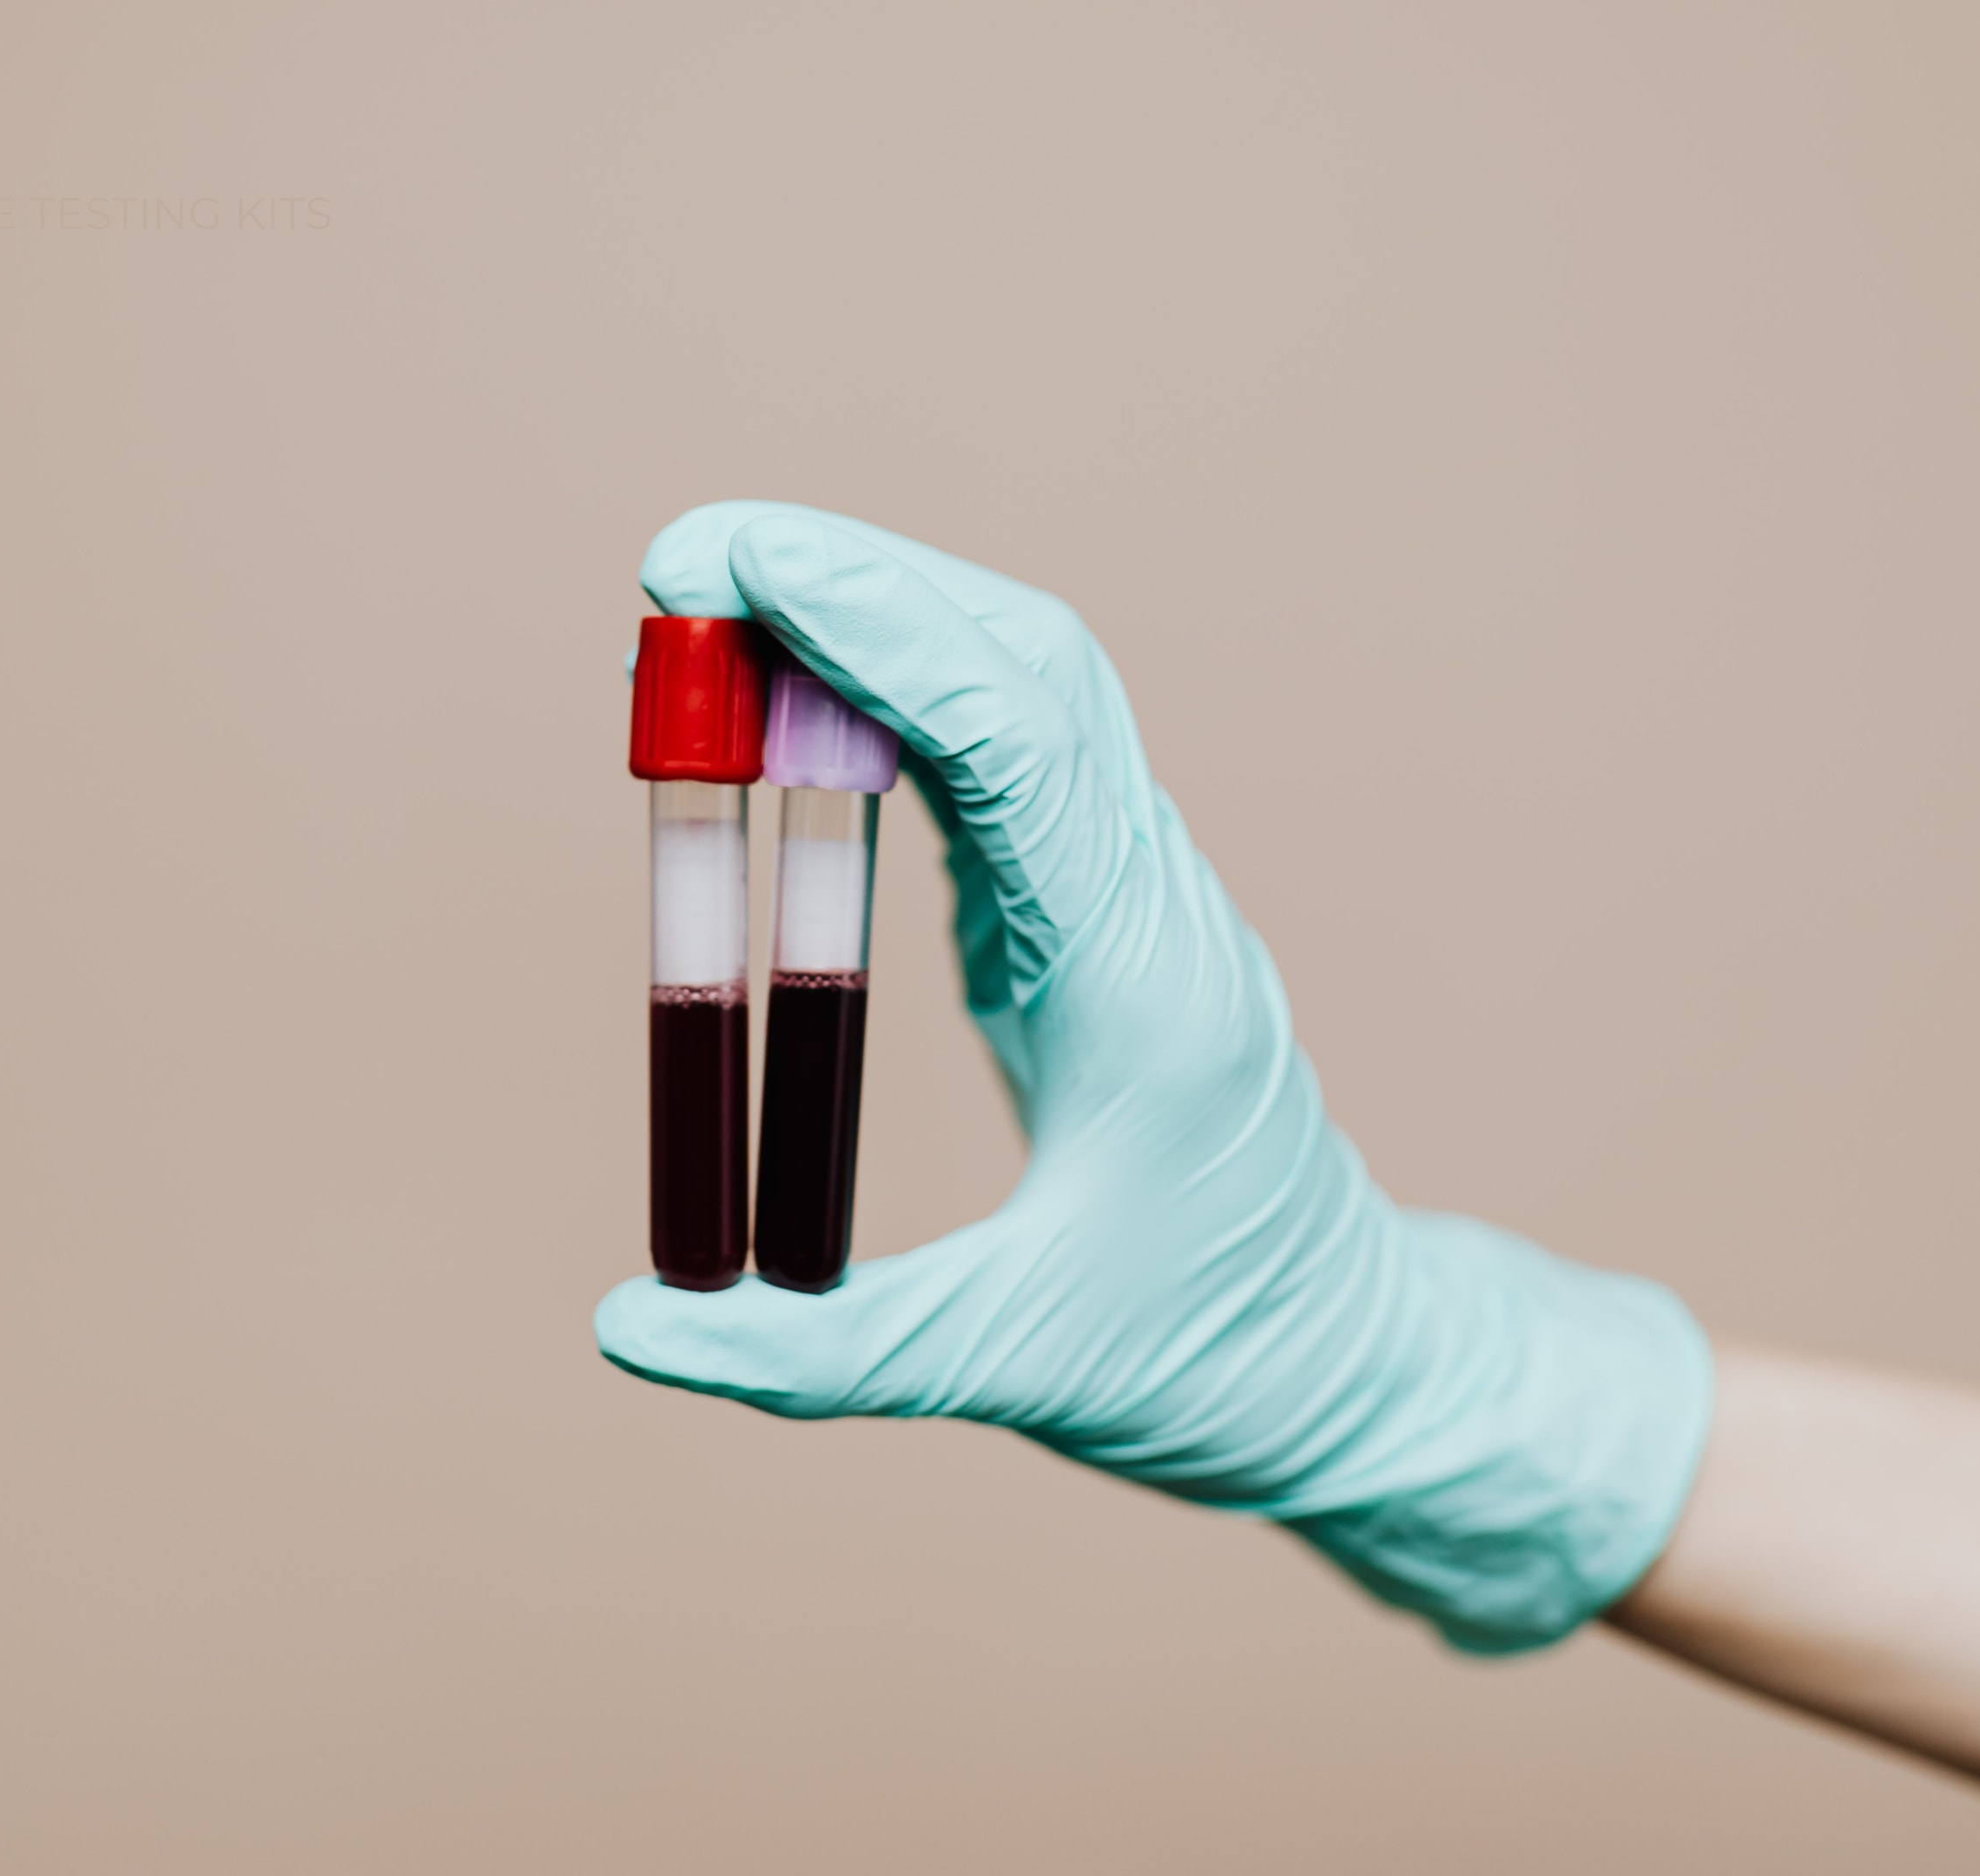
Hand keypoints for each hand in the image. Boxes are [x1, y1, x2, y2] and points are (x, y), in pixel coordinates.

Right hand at [595, 502, 1710, 1650]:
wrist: (1351, 1371)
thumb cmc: (1210, 1363)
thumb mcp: (1010, 1368)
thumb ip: (815, 1356)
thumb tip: (628, 1332)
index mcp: (1136, 974)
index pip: (1014, 733)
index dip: (876, 630)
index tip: (737, 568)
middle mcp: (1145, 898)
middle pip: (1023, 659)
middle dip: (858, 580)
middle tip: (680, 560)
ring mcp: (1128, 894)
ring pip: (1019, 686)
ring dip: (877, 620)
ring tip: (708, 611)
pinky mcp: (1090, 917)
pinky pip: (998, 760)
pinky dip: (892, 704)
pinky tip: (788, 711)